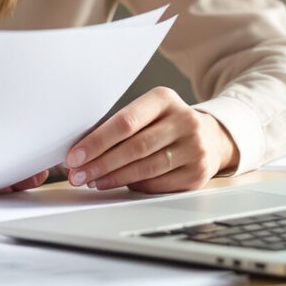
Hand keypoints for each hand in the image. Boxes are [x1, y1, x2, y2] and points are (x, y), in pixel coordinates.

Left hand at [64, 87, 239, 193]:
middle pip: (134, 147)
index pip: (125, 121)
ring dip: (114, 177)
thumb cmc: (165, 125)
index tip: (75, 156)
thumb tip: (81, 149)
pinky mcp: (198, 173)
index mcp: (164, 99)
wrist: (210, 137)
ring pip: (145, 168)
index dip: (97, 142)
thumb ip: (120, 126)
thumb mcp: (148, 112)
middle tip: (78, 175)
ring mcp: (194, 148)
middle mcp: (184, 121)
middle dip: (100, 163)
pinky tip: (117, 185)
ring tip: (93, 181)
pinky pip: (158, 184)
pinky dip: (134, 186)